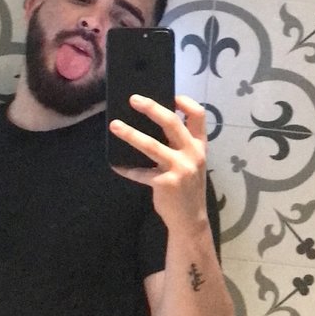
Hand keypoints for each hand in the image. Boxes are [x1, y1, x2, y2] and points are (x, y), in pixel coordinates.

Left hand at [109, 94, 207, 232]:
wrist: (190, 220)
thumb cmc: (187, 186)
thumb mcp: (191, 162)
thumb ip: (179, 145)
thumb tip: (150, 122)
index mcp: (199, 145)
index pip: (198, 116)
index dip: (185, 102)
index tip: (170, 95)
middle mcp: (192, 154)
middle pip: (172, 123)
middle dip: (151, 108)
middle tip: (133, 99)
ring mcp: (180, 168)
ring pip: (151, 145)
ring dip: (130, 134)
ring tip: (114, 125)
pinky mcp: (166, 183)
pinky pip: (141, 172)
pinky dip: (127, 168)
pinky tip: (116, 165)